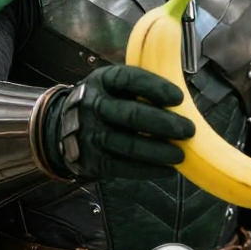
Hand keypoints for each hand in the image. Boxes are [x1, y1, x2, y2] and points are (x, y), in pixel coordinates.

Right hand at [43, 64, 194, 180]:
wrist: (63, 126)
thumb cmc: (106, 103)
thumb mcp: (114, 85)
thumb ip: (141, 89)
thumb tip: (183, 103)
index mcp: (102, 81)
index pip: (129, 79)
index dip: (155, 88)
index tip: (179, 98)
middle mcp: (93, 105)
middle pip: (130, 114)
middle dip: (163, 123)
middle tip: (188, 130)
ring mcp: (91, 134)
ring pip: (127, 144)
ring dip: (158, 151)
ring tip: (181, 155)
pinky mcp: (93, 159)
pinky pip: (122, 167)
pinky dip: (148, 170)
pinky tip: (168, 170)